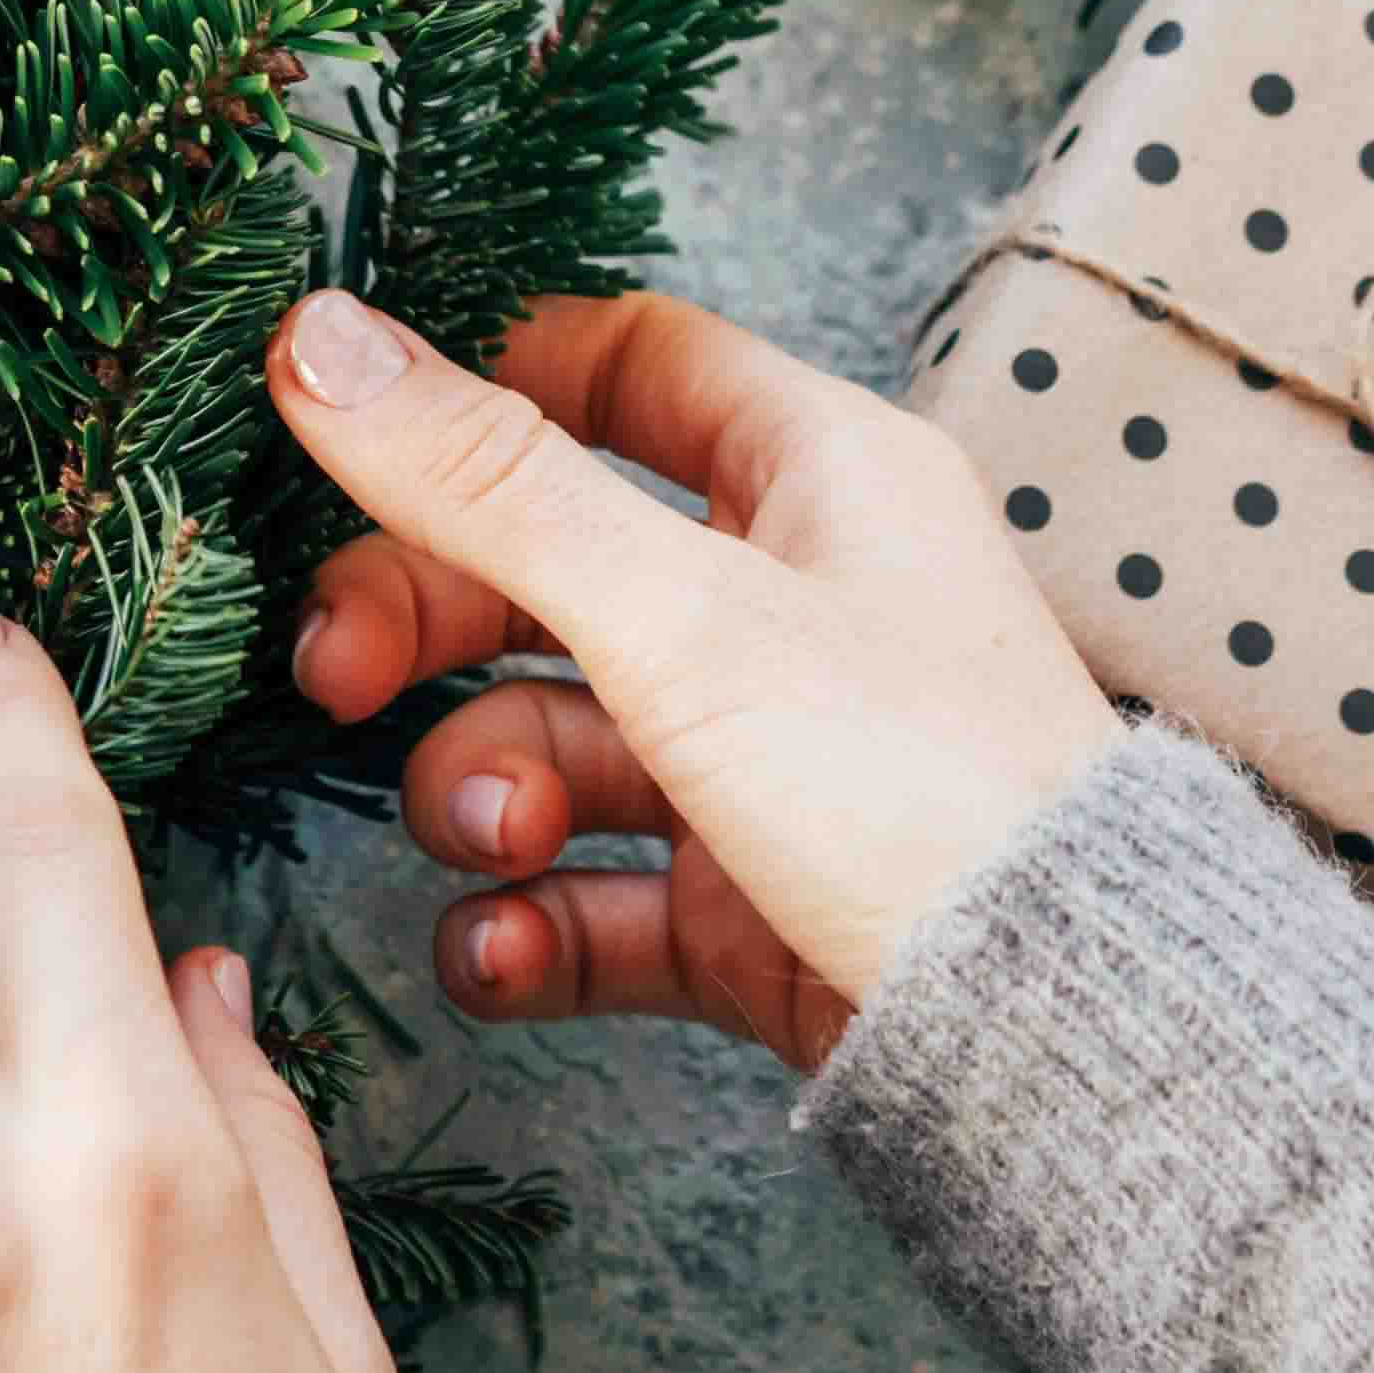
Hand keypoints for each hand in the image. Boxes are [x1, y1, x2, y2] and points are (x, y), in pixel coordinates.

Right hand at [276, 288, 1122, 1071]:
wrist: (1055, 1038)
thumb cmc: (913, 783)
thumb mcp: (678, 611)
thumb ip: (488, 482)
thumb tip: (318, 334)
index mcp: (818, 475)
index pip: (627, 367)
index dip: (487, 389)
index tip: (356, 436)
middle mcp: (793, 603)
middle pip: (548, 565)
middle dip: (429, 623)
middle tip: (333, 676)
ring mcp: (764, 759)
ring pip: (553, 740)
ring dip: (482, 790)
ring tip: (501, 840)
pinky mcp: (742, 904)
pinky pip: (589, 893)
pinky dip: (530, 921)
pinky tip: (507, 948)